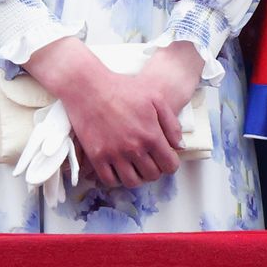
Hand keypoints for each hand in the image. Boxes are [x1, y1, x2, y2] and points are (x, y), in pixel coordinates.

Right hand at [24, 37, 186, 189]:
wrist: (87, 85)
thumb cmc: (121, 88)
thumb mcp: (154, 97)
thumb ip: (171, 123)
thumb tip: (179, 147)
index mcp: (150, 135)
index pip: (169, 166)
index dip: (169, 162)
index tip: (162, 156)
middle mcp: (134, 148)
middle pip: (152, 176)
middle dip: (153, 168)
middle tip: (146, 157)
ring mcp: (114, 153)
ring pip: (132, 182)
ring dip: (136, 175)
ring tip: (132, 164)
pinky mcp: (96, 155)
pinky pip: (109, 180)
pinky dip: (115, 177)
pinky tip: (116, 166)